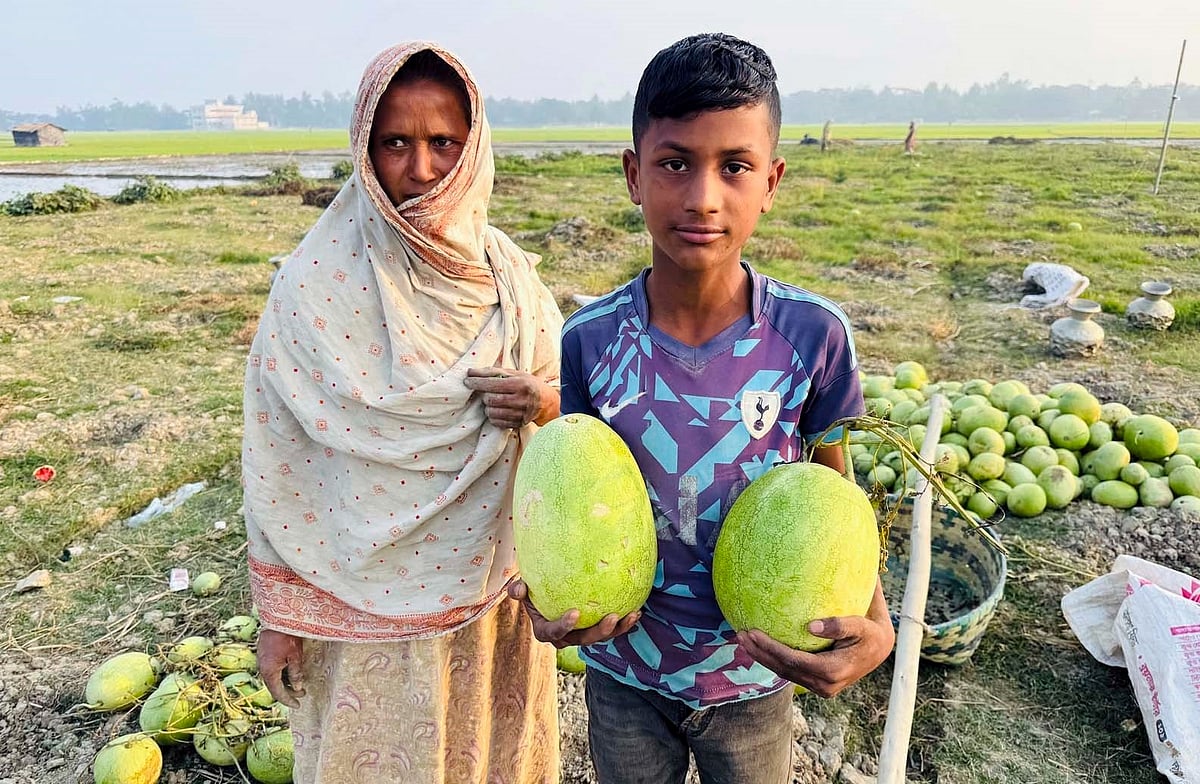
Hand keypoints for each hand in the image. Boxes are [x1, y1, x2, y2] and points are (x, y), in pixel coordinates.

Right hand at [257, 628, 306, 707]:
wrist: (275, 620)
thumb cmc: (287, 637)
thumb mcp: (295, 656)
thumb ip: (296, 673)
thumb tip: (297, 688)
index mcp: (269, 672)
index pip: (278, 693)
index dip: (288, 700)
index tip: (298, 705)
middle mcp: (263, 669)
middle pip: (275, 687)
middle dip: (288, 693)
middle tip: (302, 694)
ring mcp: (262, 662)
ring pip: (273, 679)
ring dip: (285, 684)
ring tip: (299, 685)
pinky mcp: (264, 656)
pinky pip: (272, 671)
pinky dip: (281, 676)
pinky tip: (290, 674)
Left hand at [465, 367, 559, 428]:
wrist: (548, 402)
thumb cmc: (529, 385)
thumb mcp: (516, 374)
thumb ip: (494, 372)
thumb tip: (471, 372)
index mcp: (521, 384)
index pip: (492, 384)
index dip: (477, 382)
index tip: (467, 381)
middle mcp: (522, 400)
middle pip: (490, 399)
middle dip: (484, 395)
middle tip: (486, 392)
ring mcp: (521, 414)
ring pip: (492, 412)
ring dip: (488, 407)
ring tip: (493, 401)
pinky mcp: (519, 424)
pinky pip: (497, 422)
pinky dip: (493, 416)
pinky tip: (498, 410)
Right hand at [507, 579, 640, 647]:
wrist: (545, 598)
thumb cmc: (532, 591)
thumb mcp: (522, 589)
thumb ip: (518, 589)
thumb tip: (518, 588)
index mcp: (545, 630)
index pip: (554, 632)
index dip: (564, 626)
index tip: (576, 613)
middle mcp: (565, 639)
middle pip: (583, 640)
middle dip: (599, 631)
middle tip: (613, 616)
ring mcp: (581, 636)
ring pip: (600, 638)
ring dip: (617, 629)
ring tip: (632, 615)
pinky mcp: (594, 631)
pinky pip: (610, 630)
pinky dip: (624, 624)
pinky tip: (637, 612)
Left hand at [736, 579, 894, 697]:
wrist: (881, 649)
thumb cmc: (871, 631)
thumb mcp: (862, 625)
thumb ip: (840, 625)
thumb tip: (810, 626)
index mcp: (833, 672)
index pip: (793, 660)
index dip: (770, 648)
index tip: (752, 631)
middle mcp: (824, 685)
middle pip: (783, 669)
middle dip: (759, 653)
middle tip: (739, 634)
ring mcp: (820, 687)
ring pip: (784, 673)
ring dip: (762, 657)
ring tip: (742, 639)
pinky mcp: (817, 683)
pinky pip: (790, 671)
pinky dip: (773, 658)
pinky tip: (759, 645)